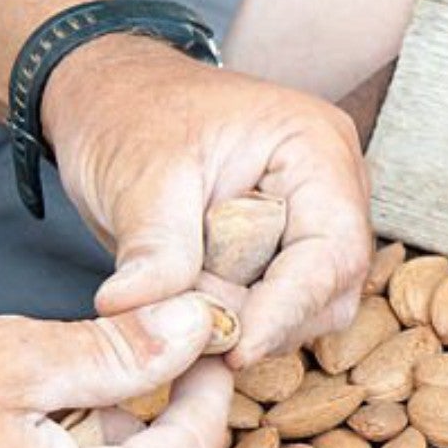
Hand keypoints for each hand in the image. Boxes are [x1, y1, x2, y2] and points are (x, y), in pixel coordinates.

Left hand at [42, 35, 371, 366]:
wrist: (112, 97)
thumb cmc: (132, 112)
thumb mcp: (140, 176)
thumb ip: (154, 248)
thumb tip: (137, 311)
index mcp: (316, 149)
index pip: (332, 251)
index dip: (289, 308)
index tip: (238, 350)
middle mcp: (335, 186)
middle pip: (331, 286)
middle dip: (265, 316)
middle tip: (192, 320)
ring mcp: (317, 216)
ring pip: (311, 304)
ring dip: (249, 317)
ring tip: (184, 293)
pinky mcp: (291, 244)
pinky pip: (283, 300)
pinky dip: (241, 312)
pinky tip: (195, 296)